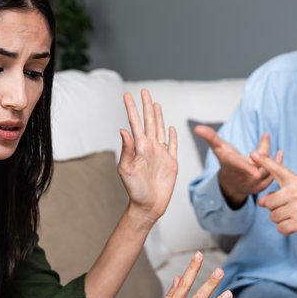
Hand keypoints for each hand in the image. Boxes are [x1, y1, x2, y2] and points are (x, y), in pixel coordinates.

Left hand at [118, 89, 178, 223]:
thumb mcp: (127, 170)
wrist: (148, 206)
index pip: (135, 123)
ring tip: (155, 104)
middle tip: (144, 91)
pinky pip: (173, 145)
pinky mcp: (171, 162)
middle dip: (146, 106)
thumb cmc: (135, 190)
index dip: (131, 109)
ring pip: (160, 130)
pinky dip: (173, 136)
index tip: (127, 95)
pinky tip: (171, 128)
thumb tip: (124, 130)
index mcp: (139, 147)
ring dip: (158, 116)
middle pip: (149, 122)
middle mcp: (150, 148)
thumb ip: (127, 150)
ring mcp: (161, 154)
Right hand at [193, 125, 281, 207]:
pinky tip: (279, 153)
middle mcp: (242, 178)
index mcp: (232, 167)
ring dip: (271, 156)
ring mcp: (253, 185)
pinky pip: (273, 176)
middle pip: (258, 164)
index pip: (239, 166)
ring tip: (271, 144)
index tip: (255, 166)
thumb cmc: (226, 161)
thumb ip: (210, 137)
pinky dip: (277, 164)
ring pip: (267, 170)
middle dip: (264, 150)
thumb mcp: (218, 148)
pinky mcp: (262, 188)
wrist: (232, 182)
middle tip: (265, 137)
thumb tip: (197, 128)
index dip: (247, 166)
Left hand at [252, 153, 296, 254]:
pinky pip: (280, 228)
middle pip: (268, 202)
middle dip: (274, 209)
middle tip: (289, 209)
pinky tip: (295, 225)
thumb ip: (277, 193)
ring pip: (273, 216)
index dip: (264, 161)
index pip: (277, 169)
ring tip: (294, 216)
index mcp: (295, 181)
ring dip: (280, 220)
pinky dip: (285, 229)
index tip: (252, 153)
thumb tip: (260, 202)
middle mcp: (296, 192)